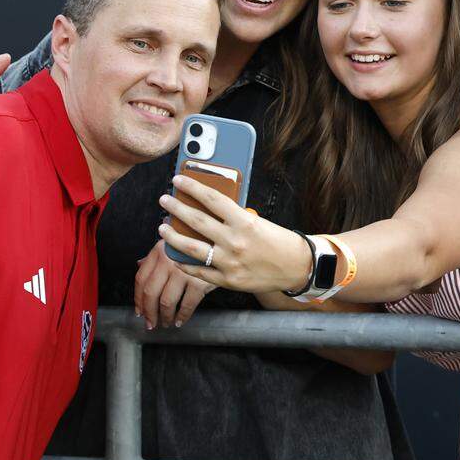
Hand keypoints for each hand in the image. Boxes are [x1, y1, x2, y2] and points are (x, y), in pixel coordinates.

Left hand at [133, 239, 216, 328]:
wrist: (220, 239)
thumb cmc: (196, 241)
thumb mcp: (173, 243)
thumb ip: (156, 255)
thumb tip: (140, 265)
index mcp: (159, 252)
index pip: (141, 279)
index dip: (138, 299)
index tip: (140, 311)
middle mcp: (168, 261)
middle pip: (150, 293)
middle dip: (149, 313)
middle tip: (151, 323)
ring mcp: (184, 271)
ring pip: (167, 302)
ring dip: (165, 317)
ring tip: (167, 322)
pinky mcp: (200, 281)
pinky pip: (187, 304)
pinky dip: (182, 316)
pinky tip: (180, 320)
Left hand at [159, 175, 312, 293]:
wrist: (297, 267)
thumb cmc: (278, 240)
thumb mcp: (257, 221)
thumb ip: (233, 216)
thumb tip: (206, 207)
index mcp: (244, 221)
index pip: (212, 198)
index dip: (192, 187)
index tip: (178, 179)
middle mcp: (235, 241)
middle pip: (197, 221)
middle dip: (176, 208)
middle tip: (164, 200)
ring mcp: (230, 262)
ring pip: (191, 248)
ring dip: (173, 236)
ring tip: (162, 227)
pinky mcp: (228, 280)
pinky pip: (199, 271)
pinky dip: (184, 263)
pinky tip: (175, 254)